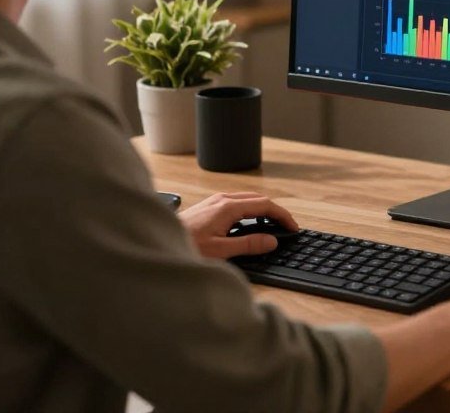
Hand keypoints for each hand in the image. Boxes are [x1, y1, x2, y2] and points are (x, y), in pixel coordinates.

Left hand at [178, 192, 298, 259]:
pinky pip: (237, 203)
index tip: (292, 227)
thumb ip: (248, 244)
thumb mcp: (220, 251)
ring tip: (272, 225)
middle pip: (258, 199)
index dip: (282, 215)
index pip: (265, 205)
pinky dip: (250, 210)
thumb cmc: (184, 247)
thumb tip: (271, 241)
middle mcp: (222, 199)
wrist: (156, 242)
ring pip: (247, 199)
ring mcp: (214, 201)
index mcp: (227, 207)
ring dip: (263, 210)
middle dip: (275, 211)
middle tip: (286, 227)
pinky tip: (249, 224)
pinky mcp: (208, 207)